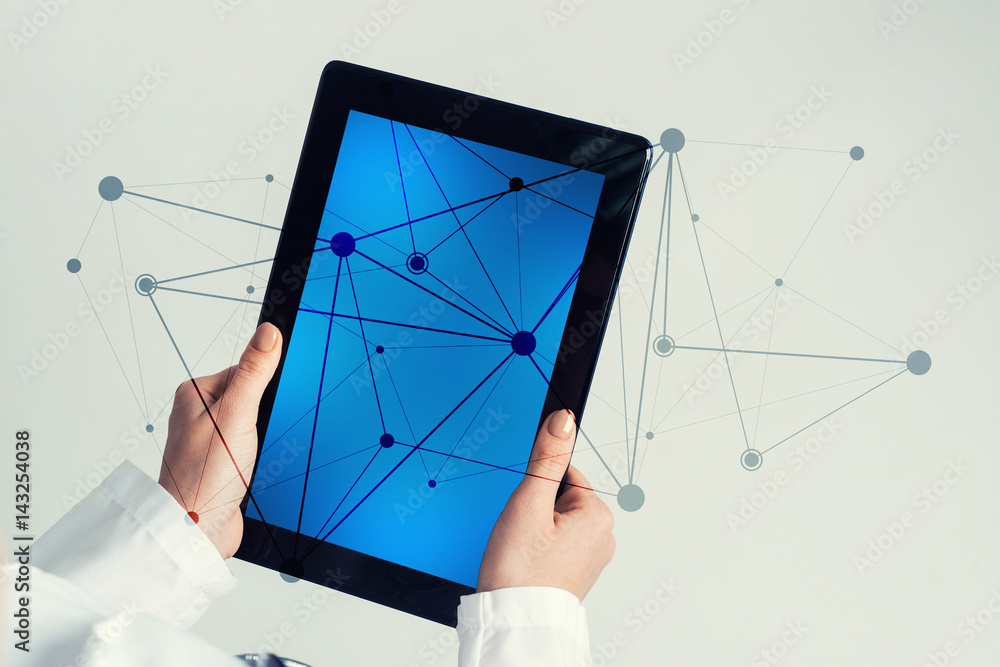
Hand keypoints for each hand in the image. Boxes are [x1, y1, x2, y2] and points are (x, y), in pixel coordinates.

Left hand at [158, 322, 281, 558]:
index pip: (244, 371)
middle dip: (266, 417)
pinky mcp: (223, 465)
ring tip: (254, 457)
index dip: (263, 388)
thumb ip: (254, 372)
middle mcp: (200, 416)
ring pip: (255, 426)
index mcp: (196, 395)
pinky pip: (253, 449)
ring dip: (265, 440)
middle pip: (253, 398)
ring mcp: (211, 442)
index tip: (268, 404)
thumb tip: (268, 332)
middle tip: (259, 435)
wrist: (197, 532)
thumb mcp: (236, 414)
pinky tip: (257, 469)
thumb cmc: (203, 478)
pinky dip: (262, 457)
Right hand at [477, 409, 615, 601]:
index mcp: (598, 516)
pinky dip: (537, 551)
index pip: (563, 474)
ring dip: (533, 532)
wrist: (513, 624)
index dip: (536, 488)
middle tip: (521, 537)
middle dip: (533, 511)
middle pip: (557, 498)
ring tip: (522, 555)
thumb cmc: (520, 572)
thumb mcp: (529, 503)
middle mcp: (603, 537)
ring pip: (553, 523)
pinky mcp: (576, 574)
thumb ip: (546, 457)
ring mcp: (591, 558)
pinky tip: (526, 566)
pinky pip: (554, 546)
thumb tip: (563, 420)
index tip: (525, 512)